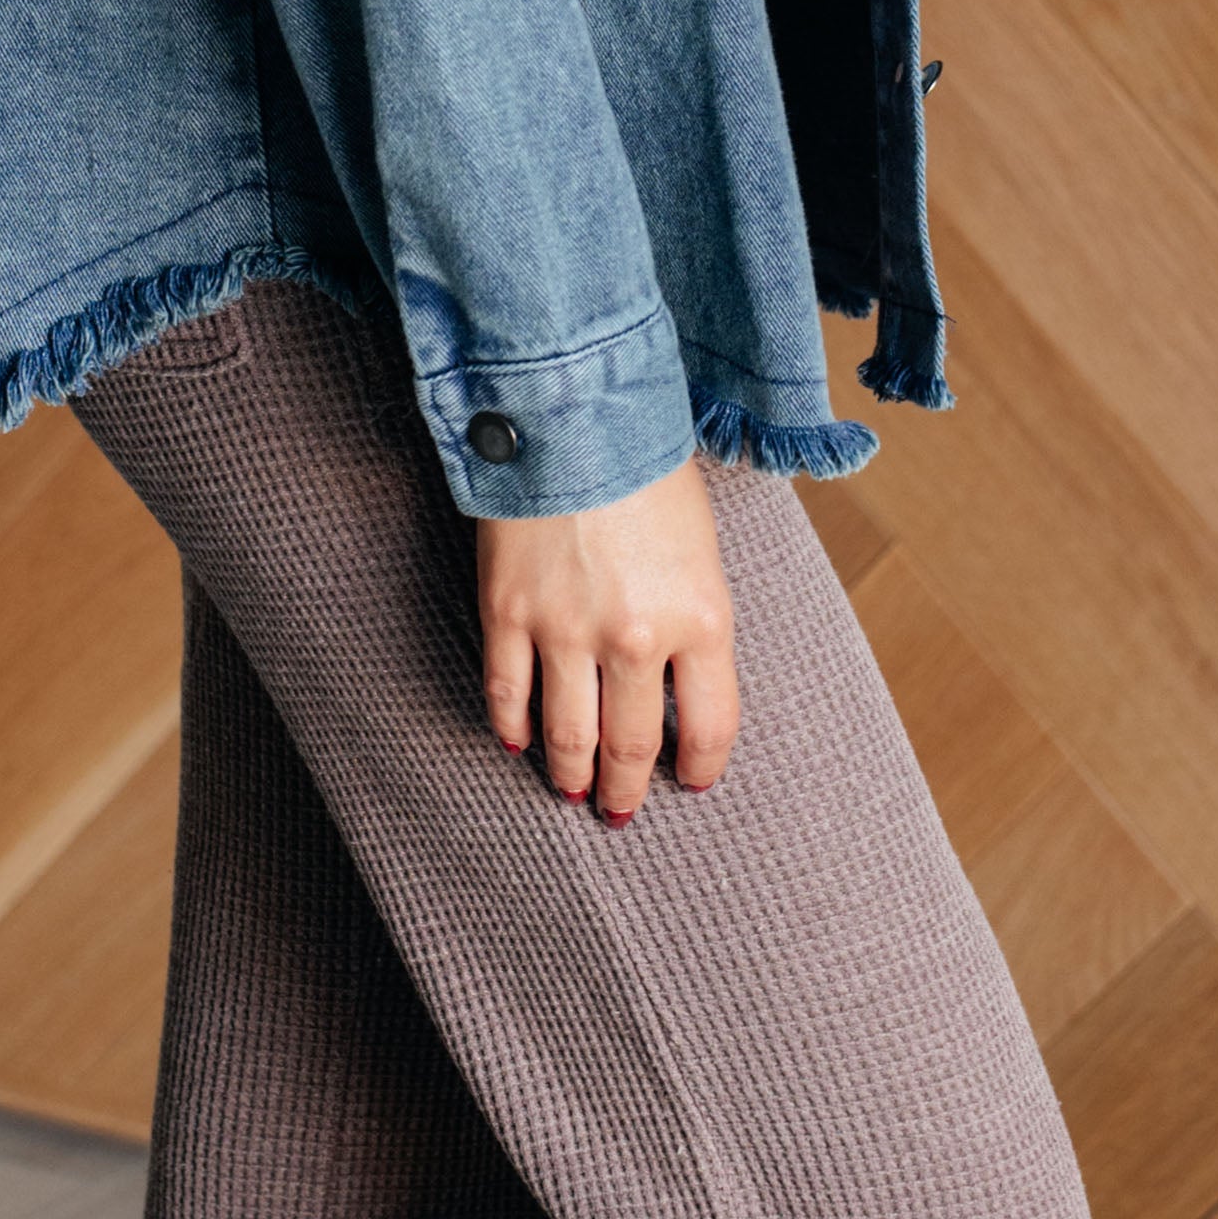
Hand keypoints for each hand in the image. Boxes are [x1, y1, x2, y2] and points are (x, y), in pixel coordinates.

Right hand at [476, 456, 739, 823]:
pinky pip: (507, 693)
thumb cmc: (648, 471)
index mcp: (703, 619)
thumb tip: (678, 685)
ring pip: (569, 736)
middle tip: (621, 808)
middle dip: (628, 788)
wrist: (575, 409)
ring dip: (572, 773)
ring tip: (573, 789)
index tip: (691, 782)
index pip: (709, 727)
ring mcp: (567, 630)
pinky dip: (511, 727)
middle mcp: (638, 637)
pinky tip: (517, 741)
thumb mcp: (701, 549)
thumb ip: (695, 620)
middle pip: (634, 746)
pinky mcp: (509, 612)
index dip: (700, 768)